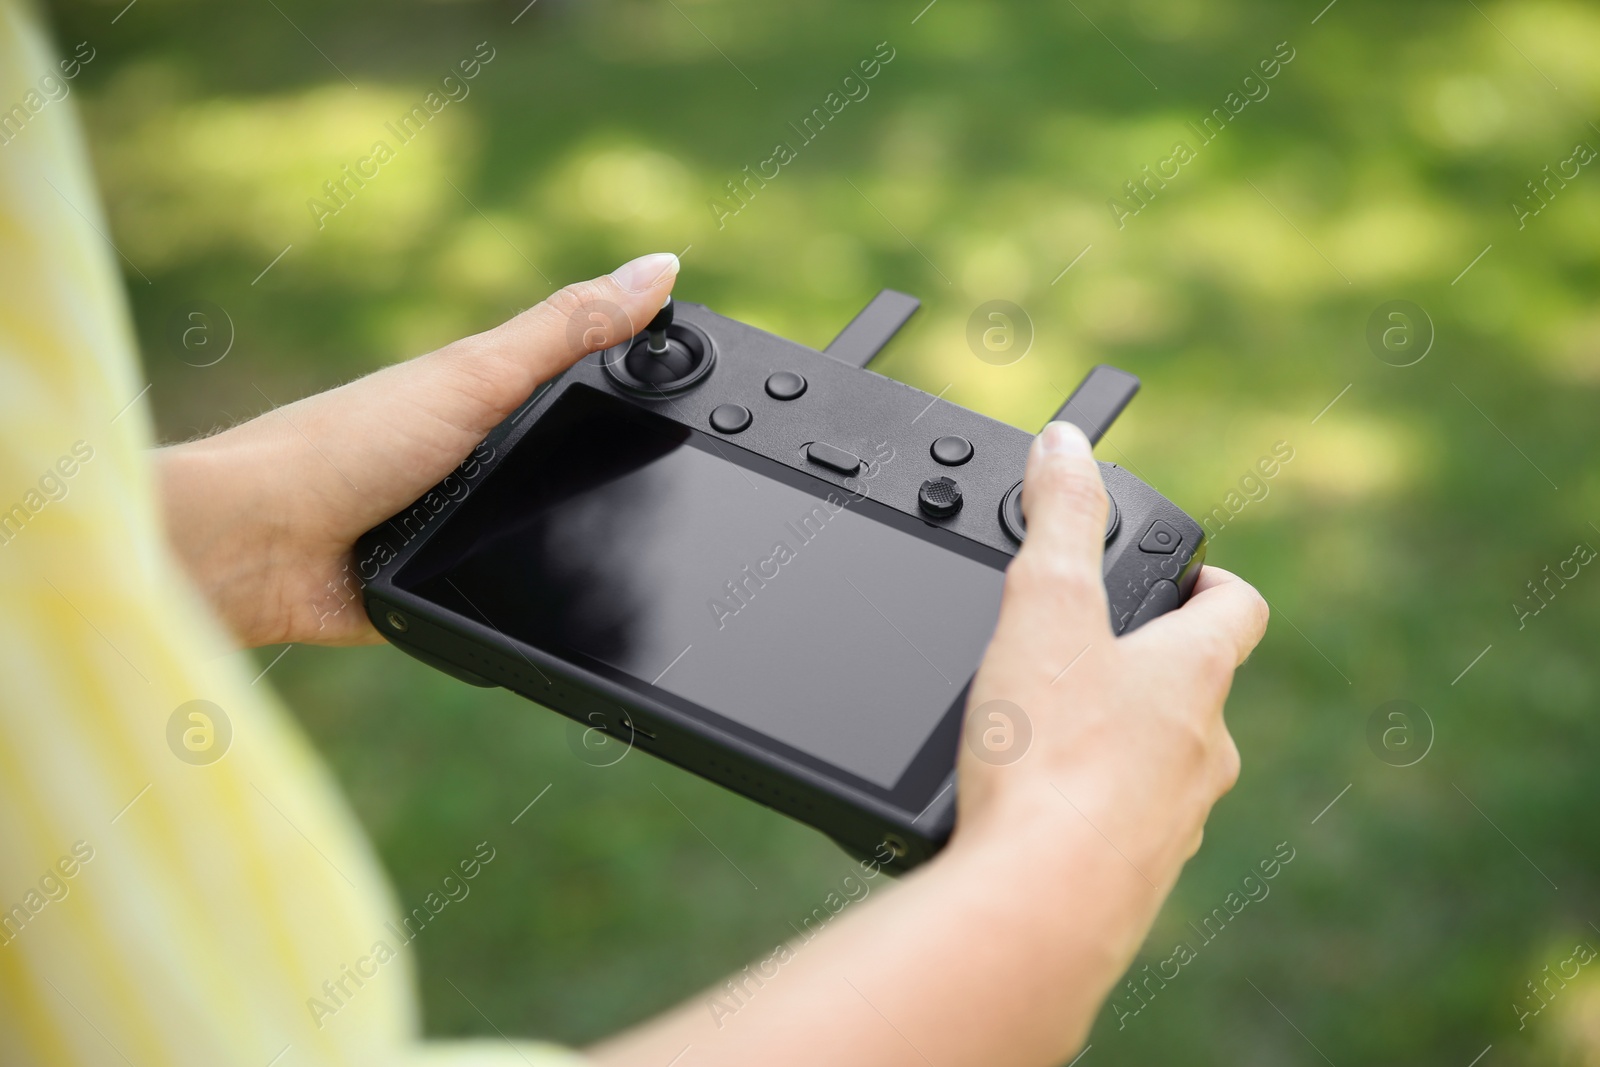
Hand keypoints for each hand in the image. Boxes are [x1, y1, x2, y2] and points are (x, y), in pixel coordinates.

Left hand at [157, 252, 679, 647]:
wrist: (260, 548)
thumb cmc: (348, 444)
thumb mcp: (477, 375)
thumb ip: (567, 331)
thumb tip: (660, 267)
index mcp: (491, 397)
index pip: (593, 386)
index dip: (653, 392)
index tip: (712, 406)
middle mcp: (483, 459)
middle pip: (584, 468)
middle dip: (629, 493)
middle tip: (691, 511)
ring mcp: (468, 526)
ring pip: (557, 541)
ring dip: (583, 560)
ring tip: (638, 579)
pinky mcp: (453, 590)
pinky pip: (516, 603)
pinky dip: (537, 609)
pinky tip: (569, 620)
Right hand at [590, 421, 1268, 1066]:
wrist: (1042, 906)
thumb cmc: (1052, 759)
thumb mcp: (1044, 607)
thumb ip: (1059, 519)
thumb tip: (1068, 442)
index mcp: (1191, 677)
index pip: (1235, 611)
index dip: (1211, 583)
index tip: (1183, 573)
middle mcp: (1202, 753)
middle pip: (1198, 693)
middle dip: (1152, 667)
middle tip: (1092, 651)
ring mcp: (1174, 824)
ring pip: (1164, 768)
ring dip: (1124, 744)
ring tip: (1053, 733)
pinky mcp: (1133, 881)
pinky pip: (1124, 831)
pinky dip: (1093, 812)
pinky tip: (1037, 812)